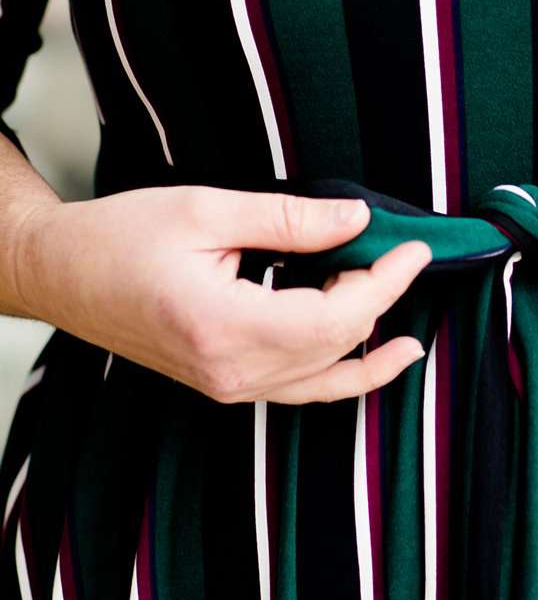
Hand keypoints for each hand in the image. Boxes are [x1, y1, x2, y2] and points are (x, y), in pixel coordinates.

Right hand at [13, 185, 431, 402]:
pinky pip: (302, 388)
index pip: (335, 317)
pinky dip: (346, 371)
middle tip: (401, 253)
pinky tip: (379, 352)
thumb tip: (358, 222)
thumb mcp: (206, 211)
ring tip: (409, 310)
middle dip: (379, 299)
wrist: (62, 276)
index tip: (413, 248)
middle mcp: (230, 371)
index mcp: (222, 325)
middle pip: (336, 344)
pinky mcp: (227, 386)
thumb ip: (289, 220)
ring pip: (326, 376)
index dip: (384, 283)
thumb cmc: (120, 237)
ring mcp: (228, 387)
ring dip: (370, 339)